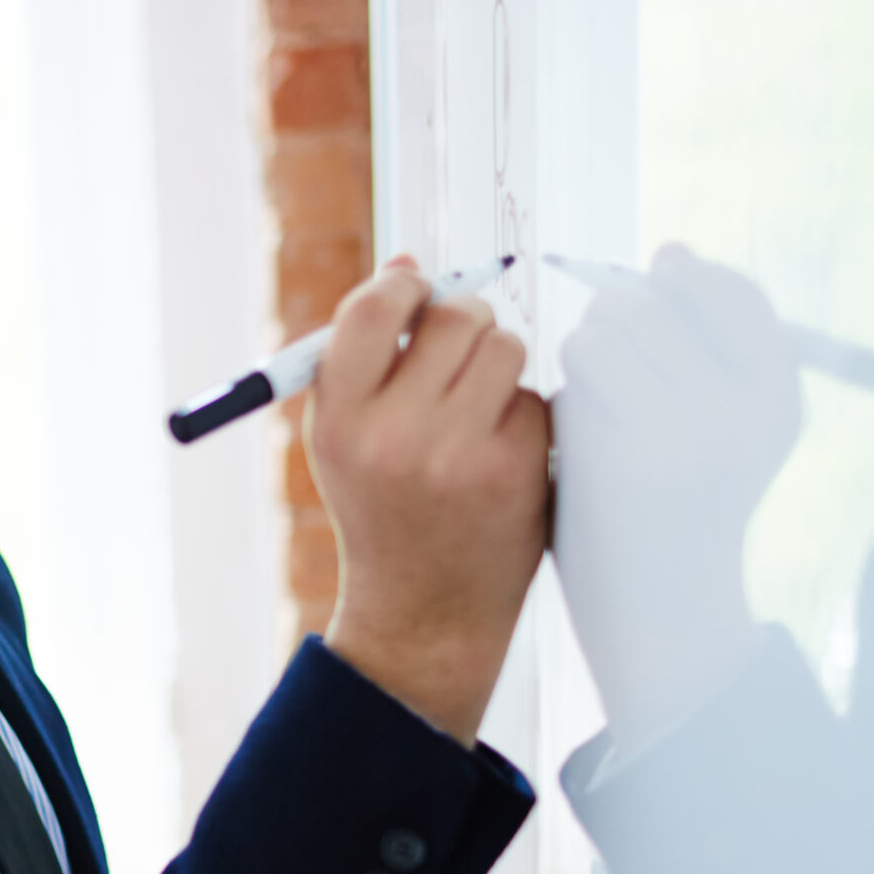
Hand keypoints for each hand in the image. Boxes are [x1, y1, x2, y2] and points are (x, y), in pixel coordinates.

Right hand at [310, 257, 552, 744]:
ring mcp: (460, 454)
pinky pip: (535, 400)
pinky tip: (497, 457)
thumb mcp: (342, 436)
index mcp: (338, 418)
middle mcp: (395, 434)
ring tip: (473, 413)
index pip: (374, 307)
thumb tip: (409, 264)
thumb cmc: (379, 505)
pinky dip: (522, 418)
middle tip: (454, 356)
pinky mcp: (517, 472)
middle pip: (457, 316)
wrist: (422, 610)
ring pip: (505, 349)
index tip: (415, 298)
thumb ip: (365, 354)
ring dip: (496, 367)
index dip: (404, 287)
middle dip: (463, 324)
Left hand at [551, 244, 799, 749]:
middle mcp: (743, 408)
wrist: (658, 610)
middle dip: (616, 319)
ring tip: (597, 399)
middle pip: (653, 304)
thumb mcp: (721, 421)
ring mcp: (685, 428)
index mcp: (778, 397)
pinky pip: (579, 368)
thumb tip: (671, 250)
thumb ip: (704, 343)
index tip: (648, 325)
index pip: (730, 295)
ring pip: (608, 328)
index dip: (678, 292)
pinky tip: (576, 430)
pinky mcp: (624, 449)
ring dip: (587, 351)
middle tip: (607, 366)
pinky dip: (568, 386)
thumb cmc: (675, 503)